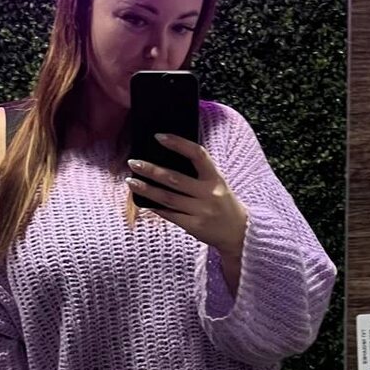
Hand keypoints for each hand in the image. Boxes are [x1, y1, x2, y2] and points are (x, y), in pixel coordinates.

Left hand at [126, 133, 247, 256]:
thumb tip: (165, 160)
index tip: (159, 137)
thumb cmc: (222, 202)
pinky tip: (143, 201)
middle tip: (133, 162)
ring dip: (147, 189)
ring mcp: (202, 212)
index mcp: (216, 178)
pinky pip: (170, 215)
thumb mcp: (216, 184)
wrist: (239, 232)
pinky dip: (155, 207)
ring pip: (168, 199)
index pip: (197, 155)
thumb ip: (198, 173)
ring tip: (131, 181)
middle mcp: (209, 194)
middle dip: (151, 170)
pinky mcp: (194, 227)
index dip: (178, 143)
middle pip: (175, 179)